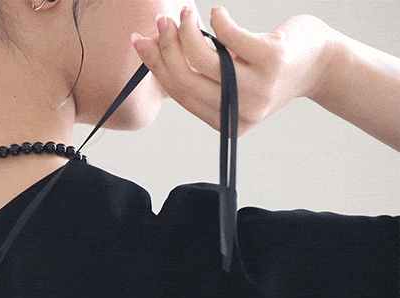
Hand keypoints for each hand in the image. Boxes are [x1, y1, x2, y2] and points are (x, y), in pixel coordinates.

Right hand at [131, 6, 336, 135]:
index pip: (179, 92)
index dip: (155, 65)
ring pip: (203, 59)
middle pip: (186, 78)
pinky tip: (218, 13)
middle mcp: (241, 111)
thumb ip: (202, 77)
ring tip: (187, 12)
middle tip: (162, 22)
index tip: (140, 41)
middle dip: (166, 46)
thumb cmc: (271, 69)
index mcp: (225, 122)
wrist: (321, 64)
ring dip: (187, 30)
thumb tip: (156, 51)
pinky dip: (218, 21)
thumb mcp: (232, 81)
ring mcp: (258, 88)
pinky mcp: (272, 60)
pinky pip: (230, 37)